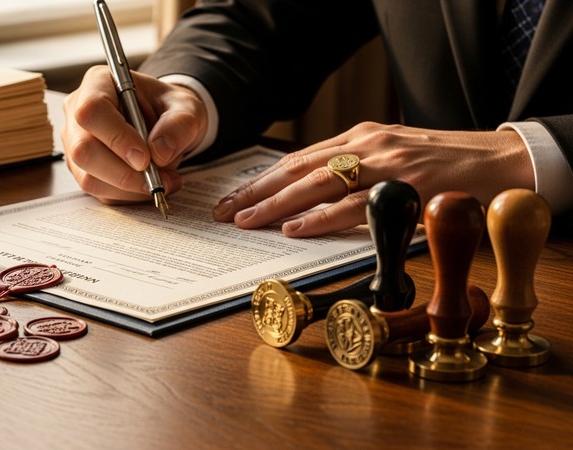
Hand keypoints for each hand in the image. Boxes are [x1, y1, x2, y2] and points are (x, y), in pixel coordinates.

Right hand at [62, 65, 207, 203]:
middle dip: (123, 173)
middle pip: (83, 150)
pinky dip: (129, 196)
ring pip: (89, 178)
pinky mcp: (84, 170)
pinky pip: (100, 192)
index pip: (92, 111)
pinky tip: (153, 184)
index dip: (116, 138)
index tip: (145, 158)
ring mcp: (76, 144)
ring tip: (164, 181)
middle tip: (158, 178)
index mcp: (99, 84)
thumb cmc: (169, 109)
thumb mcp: (187, 108)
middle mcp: (78, 113)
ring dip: (130, 188)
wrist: (165, 124)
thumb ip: (180, 124)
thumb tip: (159, 152)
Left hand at [212, 122, 534, 237]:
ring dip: (276, 205)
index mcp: (361, 138)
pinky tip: (294, 227)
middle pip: (297, 170)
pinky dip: (320, 217)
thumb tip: (311, 202)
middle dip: (256, 192)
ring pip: (317, 184)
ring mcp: (386, 163)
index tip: (233, 198)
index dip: (262, 180)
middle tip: (224, 212)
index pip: (298, 160)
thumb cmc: (443, 165)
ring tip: (245, 220)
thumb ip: (355, 174)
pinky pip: (354, 205)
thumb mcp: (392, 158)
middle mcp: (367, 145)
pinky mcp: (406, 186)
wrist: (500, 160)